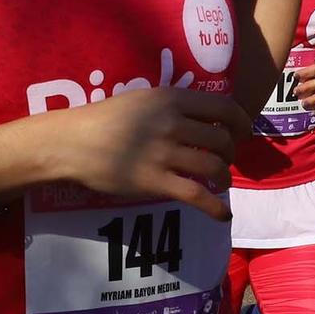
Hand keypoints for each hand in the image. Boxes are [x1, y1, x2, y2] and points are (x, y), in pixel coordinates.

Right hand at [55, 88, 250, 219]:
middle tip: (223, 160)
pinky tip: (223, 214)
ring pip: (214, 168)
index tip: (241, 134)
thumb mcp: (143, 99)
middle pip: (222, 140)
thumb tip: (206, 119)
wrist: (73, 142)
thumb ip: (174, 106)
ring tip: (219, 182)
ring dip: (224, 178)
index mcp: (171, 99)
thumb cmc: (106, 118)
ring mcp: (164, 154)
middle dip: (230, 154)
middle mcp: (172, 124)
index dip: (241, 123)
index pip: (224, 108)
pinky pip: (197, 196)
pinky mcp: (155, 182)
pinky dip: (216, 208)